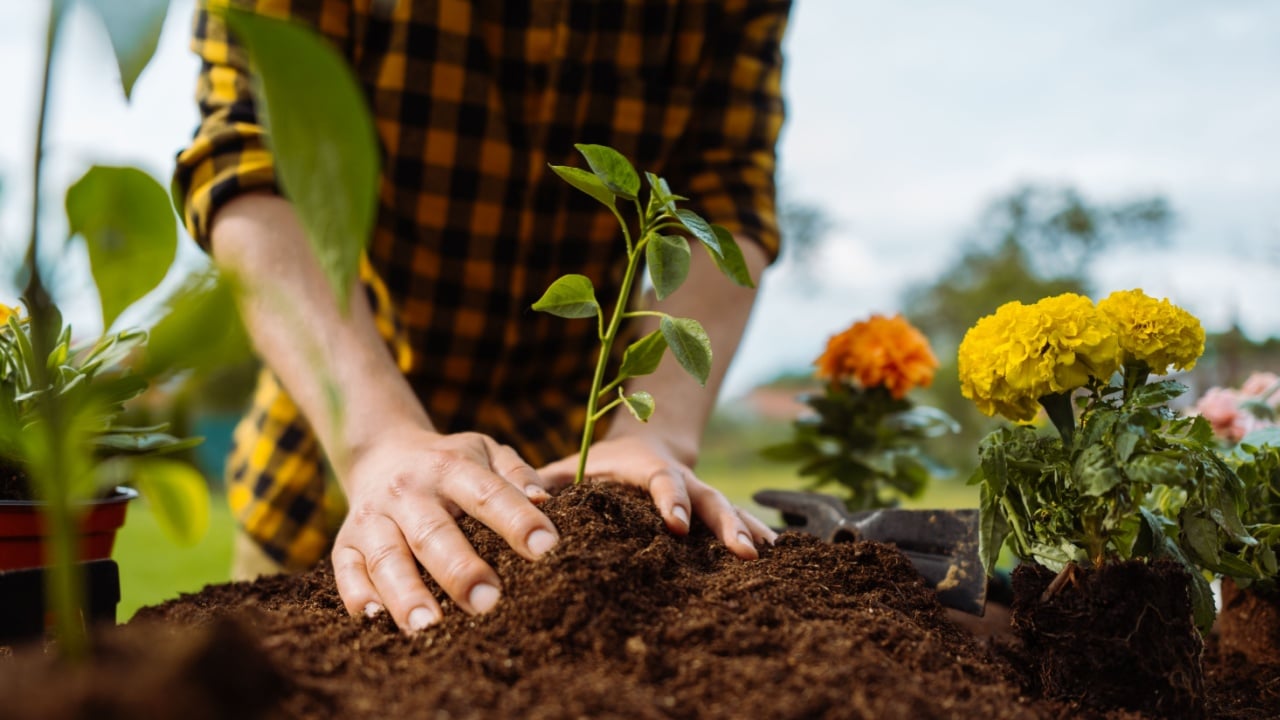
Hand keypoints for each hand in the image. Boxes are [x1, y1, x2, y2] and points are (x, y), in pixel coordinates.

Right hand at [331, 426, 559, 632]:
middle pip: (433, 532)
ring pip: (388, 558)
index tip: (546, 547)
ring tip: (429, 627)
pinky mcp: (345, 544)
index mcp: (449, 467)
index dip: (517, 520)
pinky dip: (359, 597)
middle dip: (460, 569)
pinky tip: (377, 621)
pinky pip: (347, 573)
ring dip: (407, 594)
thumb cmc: (451, 464)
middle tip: (488, 602)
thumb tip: (544, 500)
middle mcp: (407, 492)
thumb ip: (516, 472)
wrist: (384, 455)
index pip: (487, 493)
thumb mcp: (485, 452)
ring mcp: (372, 518)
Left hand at [537, 432, 775, 558]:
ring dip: (746, 529)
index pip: (661, 480)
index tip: (675, 525)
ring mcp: (700, 494)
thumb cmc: (597, 463)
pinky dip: (756, 532)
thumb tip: (525, 502)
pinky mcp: (710, 510)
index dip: (670, 500)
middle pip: (708, 497)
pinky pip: (736, 519)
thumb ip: (548, 482)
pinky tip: (778, 555)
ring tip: (766, 554)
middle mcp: (680, 478)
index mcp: (645, 466)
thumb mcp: (573, 466)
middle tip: (742, 550)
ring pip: (728, 508)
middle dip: (726, 522)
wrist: (642, 441)